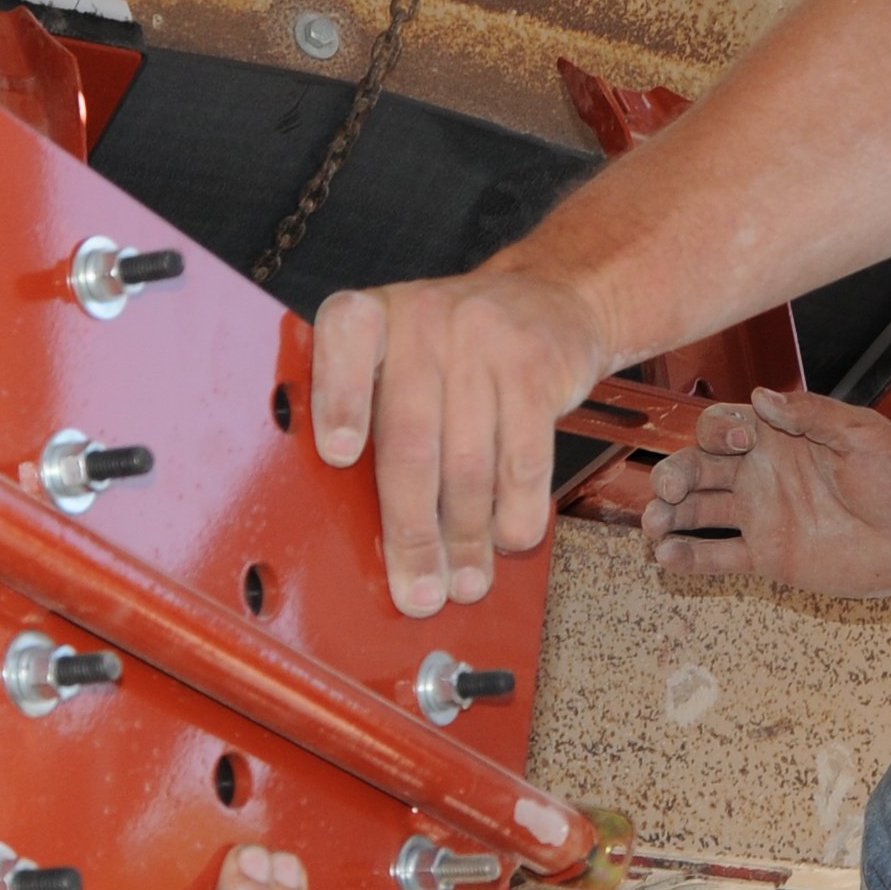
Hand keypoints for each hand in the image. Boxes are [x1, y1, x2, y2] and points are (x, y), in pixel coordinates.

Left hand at [308, 268, 605, 615]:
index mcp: (372, 316)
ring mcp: (484, 340)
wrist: (552, 297)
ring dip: (467, 538)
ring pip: (470, 462)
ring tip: (465, 582)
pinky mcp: (535, 368)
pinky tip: (508, 540)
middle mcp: (424, 318)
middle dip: (412, 531)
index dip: (339, 400)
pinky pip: (524, 458)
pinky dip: (515, 511)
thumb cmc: (453, 351)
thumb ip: (370, 411)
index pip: (343, 342)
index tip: (339, 457)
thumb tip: (354, 526)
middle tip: (417, 592)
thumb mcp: (401, 352)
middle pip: (411, 439)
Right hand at [640, 387, 890, 600]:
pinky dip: (689, 558)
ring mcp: (761, 516)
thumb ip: (811, 415)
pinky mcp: (769, 557)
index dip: (718, 431)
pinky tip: (666, 557)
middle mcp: (761, 473)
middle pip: (698, 467)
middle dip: (674, 474)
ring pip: (699, 511)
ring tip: (652, 524)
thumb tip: (761, 396)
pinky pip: (719, 557)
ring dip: (669, 515)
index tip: (740, 444)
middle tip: (668, 488)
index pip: (725, 427)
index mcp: (780, 437)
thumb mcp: (862, 433)